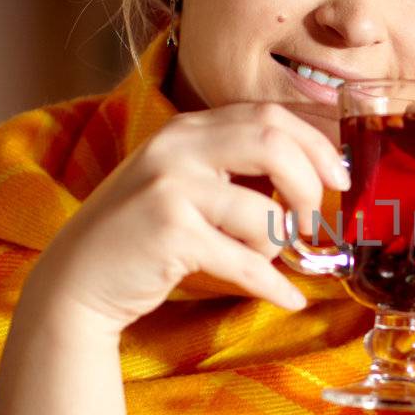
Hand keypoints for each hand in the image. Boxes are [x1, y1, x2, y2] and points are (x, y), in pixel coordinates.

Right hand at [24, 103, 350, 337]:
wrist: (76, 280)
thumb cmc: (142, 236)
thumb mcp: (184, 183)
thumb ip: (233, 168)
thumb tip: (312, 175)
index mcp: (188, 129)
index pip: (268, 115)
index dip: (314, 144)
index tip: (338, 177)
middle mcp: (177, 148)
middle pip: (272, 143)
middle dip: (308, 184)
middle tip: (312, 220)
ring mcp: (170, 187)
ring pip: (262, 210)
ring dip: (277, 244)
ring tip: (264, 261)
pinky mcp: (170, 233)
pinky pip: (245, 261)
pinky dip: (274, 286)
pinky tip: (288, 299)